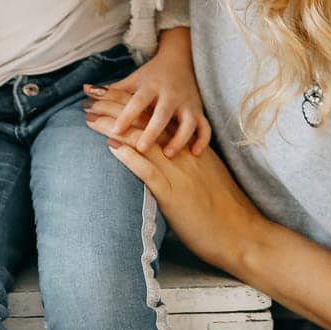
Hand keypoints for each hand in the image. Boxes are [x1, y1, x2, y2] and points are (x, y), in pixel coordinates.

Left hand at [81, 28, 210, 157]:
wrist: (180, 60)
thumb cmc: (151, 75)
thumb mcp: (133, 80)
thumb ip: (111, 90)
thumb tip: (85, 90)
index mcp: (151, 86)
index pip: (137, 101)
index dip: (127, 115)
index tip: (115, 130)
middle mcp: (170, 94)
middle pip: (162, 113)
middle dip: (153, 130)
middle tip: (140, 147)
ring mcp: (187, 103)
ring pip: (188, 122)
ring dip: (179, 137)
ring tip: (169, 154)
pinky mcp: (199, 112)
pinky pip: (205, 127)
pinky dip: (202, 140)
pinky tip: (195, 153)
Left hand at [83, 97, 268, 276]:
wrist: (241, 233)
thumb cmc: (222, 210)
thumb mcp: (203, 176)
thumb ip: (184, 162)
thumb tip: (164, 155)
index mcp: (188, 147)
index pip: (154, 117)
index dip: (129, 104)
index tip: (107, 96)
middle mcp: (182, 154)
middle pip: (144, 123)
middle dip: (115, 109)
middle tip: (90, 100)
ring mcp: (178, 173)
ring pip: (143, 141)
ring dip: (114, 126)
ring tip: (90, 117)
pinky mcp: (174, 195)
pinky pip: (149, 171)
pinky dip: (129, 157)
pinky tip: (111, 146)